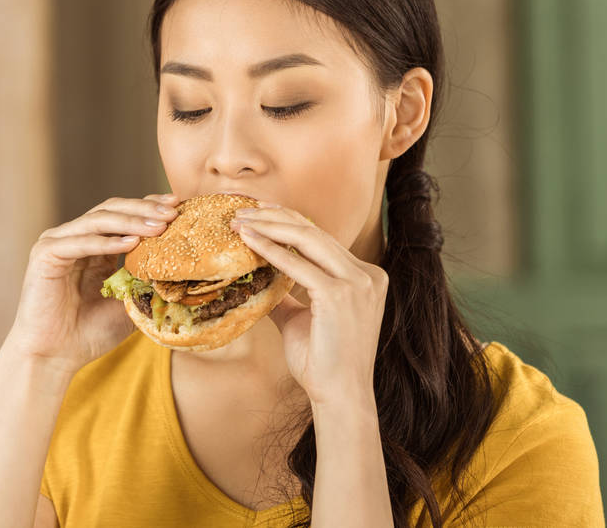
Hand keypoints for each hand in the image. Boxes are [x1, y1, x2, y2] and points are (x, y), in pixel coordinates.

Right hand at [5, 193, 179, 375]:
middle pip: (112, 210)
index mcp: (93, 246)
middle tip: (173, 211)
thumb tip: (185, 270)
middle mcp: (74, 238)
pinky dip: (106, 241)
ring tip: (159, 226)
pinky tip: (131, 242)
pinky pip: (80, 242)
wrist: (54, 357)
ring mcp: (57, 242)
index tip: (179, 206)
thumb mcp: (129, 303)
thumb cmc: (89, 333)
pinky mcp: (45, 253)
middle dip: (144, 209)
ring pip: (98, 220)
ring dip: (131, 221)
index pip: (123, 215)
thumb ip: (147, 282)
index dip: (150, 207)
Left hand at [230, 204, 387, 405]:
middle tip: (241, 210)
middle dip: (274, 216)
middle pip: (314, 231)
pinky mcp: (340, 294)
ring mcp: (358, 282)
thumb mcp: (301, 318)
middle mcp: (367, 274)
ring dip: (269, 226)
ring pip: (307, 239)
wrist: (340, 396)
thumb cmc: (321, 362)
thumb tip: (259, 279)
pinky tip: (248, 241)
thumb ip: (286, 294)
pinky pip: (299, 265)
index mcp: (364, 276)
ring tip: (240, 221)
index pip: (321, 238)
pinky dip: (271, 250)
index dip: (288, 221)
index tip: (258, 212)